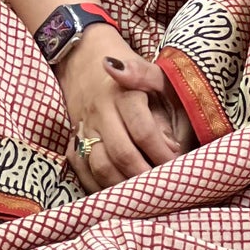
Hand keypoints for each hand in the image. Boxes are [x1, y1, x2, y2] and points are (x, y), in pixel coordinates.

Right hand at [57, 29, 196, 193]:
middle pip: (121, 152)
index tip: (176, 165)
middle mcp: (102, 111)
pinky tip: (116, 193)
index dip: (161, 153)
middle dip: (144, 175)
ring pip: (99, 165)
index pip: (143, 131)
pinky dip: (97, 185)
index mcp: (125, 94)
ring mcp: (85, 126)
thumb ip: (166, 110)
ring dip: (121, 186)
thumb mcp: (153, 75)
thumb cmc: (129, 70)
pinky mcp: (73, 137)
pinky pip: (80, 168)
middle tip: (162, 188)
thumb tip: (173, 146)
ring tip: (141, 194)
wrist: (83, 55)